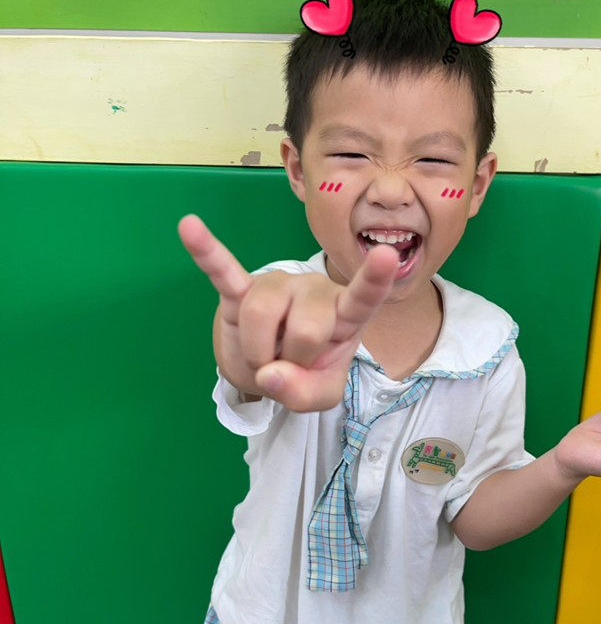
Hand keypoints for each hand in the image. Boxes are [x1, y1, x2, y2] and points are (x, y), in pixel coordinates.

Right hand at [178, 214, 398, 410]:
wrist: (268, 368)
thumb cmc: (305, 371)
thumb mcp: (318, 396)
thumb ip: (304, 394)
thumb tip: (270, 373)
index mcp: (344, 315)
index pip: (364, 297)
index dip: (374, 279)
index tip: (387, 255)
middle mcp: (313, 292)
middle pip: (307, 329)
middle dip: (293, 363)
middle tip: (289, 365)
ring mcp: (277, 286)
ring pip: (263, 316)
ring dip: (258, 352)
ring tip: (265, 352)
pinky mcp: (239, 290)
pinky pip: (222, 271)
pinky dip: (206, 252)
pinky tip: (189, 227)